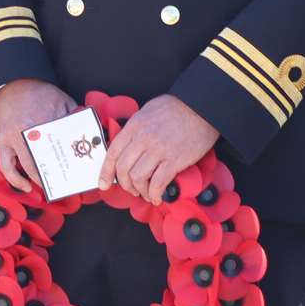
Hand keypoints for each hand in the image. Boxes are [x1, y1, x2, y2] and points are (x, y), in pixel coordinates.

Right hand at [0, 79, 75, 192]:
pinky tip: (25, 186)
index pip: (62, 145)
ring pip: (26, 167)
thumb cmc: (36, 92)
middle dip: (56, 174)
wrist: (10, 85)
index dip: (73, 159)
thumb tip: (87, 132)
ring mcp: (13, 138)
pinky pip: (6, 166)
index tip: (80, 169)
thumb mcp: (60, 98)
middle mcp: (29, 132)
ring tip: (47, 188)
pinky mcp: (2, 142)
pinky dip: (15, 179)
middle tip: (66, 182)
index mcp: (46, 120)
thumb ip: (73, 114)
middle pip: (44, 160)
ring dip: (37, 180)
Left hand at [98, 95, 218, 200]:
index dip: (105, 172)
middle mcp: (142, 139)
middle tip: (131, 189)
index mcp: (133, 127)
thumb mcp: (146, 112)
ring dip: (140, 190)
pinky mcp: (175, 160)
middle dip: (124, 184)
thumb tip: (127, 146)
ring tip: (145, 193)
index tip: (103, 184)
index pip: (112, 153)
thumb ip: (135, 129)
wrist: (201, 108)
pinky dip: (155, 194)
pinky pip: (158, 183)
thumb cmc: (175, 108)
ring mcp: (158, 150)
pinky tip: (157, 197)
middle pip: (123, 168)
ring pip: (138, 178)